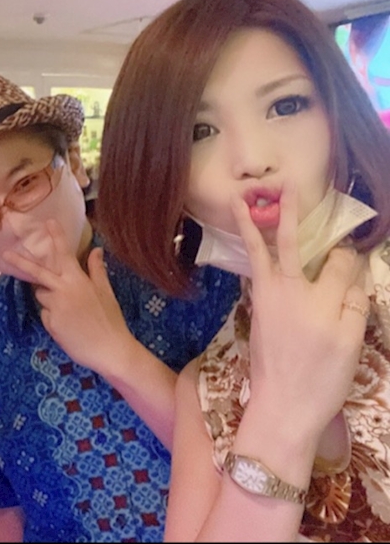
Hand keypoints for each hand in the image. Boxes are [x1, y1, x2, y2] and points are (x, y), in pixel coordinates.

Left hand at [2, 219, 133, 371]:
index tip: (48, 221)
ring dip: (50, 298)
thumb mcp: (106, 292)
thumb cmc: (111, 320)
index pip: (63, 253)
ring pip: (42, 296)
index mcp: (77, 280)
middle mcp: (62, 290)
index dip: (56, 236)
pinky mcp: (50, 323)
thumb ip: (96, 270)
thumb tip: (96, 249)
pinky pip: (46, 315)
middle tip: (5, 255)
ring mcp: (54, 307)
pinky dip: (53, 317)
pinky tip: (70, 326)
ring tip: (72, 312)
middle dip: (20, 262)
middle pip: (37, 273)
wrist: (109, 350)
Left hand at [233, 181, 366, 443]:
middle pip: (288, 245)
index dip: (347, 256)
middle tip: (284, 185)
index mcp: (316, 299)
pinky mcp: (256, 311)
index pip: (337, 262)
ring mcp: (267, 300)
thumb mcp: (350, 342)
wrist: (281, 408)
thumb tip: (350, 269)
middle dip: (288, 214)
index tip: (351, 254)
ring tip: (242, 200)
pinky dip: (251, 252)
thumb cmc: (321, 378)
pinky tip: (249, 242)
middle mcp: (287, 292)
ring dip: (252, 225)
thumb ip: (352, 301)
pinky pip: (255, 272)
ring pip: (261, 253)